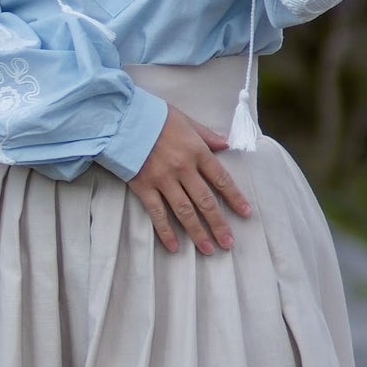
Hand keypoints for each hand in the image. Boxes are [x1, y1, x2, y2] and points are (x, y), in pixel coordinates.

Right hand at [128, 106, 252, 254]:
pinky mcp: (144, 187)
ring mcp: (163, 180)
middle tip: (228, 243)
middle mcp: (183, 168)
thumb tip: (226, 145)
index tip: (245, 213)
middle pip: (206, 201)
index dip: (235, 198)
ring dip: (198, 232)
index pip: (221, 179)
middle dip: (219, 224)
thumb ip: (206, 135)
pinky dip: (166, 231)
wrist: (121, 118)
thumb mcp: (186, 120)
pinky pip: (157, 213)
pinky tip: (174, 246)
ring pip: (185, 212)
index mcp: (197, 151)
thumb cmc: (154, 116)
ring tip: (208, 250)